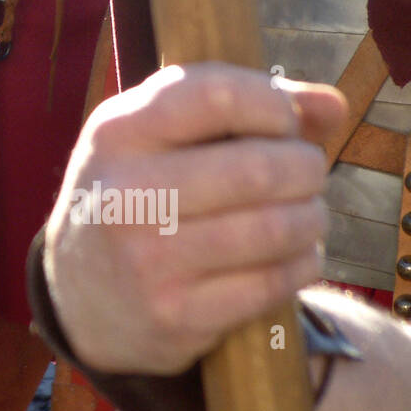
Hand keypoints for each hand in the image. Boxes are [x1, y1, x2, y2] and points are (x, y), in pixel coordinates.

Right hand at [44, 63, 347, 375]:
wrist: (78, 295)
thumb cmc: (136, 194)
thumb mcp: (157, 138)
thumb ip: (240, 108)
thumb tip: (331, 105)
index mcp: (116, 132)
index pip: (214, 95)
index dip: (271, 104)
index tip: (281, 123)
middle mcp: (124, 193)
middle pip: (258, 167)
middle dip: (305, 167)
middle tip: (305, 174)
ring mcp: (147, 258)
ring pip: (276, 227)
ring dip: (311, 218)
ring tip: (303, 214)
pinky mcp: (175, 314)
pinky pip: (274, 282)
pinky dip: (301, 263)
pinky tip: (291, 255)